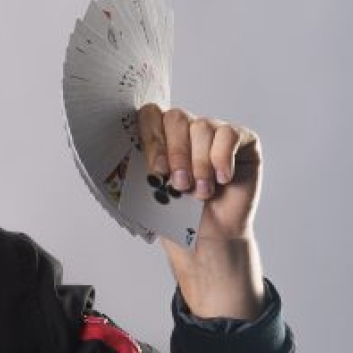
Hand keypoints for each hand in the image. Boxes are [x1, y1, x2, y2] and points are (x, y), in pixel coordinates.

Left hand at [136, 103, 265, 318]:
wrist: (207, 237)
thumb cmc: (177, 214)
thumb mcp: (149, 190)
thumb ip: (136, 166)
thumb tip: (111, 151)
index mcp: (161, 137)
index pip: (150, 115)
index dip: (151, 139)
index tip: (155, 171)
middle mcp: (187, 130)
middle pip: (176, 117)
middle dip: (175, 153)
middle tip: (178, 185)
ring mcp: (214, 132)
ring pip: (202, 127)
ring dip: (199, 164)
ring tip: (201, 192)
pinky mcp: (242, 140)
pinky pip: (229, 134)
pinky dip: (222, 158)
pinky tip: (222, 179)